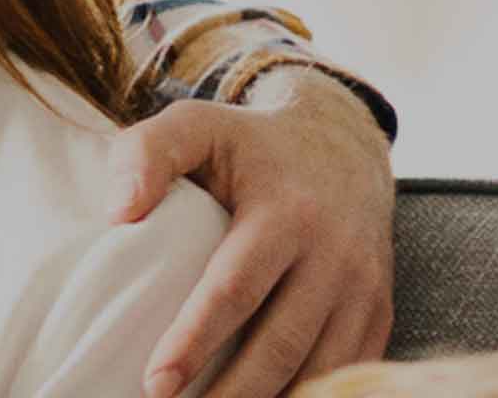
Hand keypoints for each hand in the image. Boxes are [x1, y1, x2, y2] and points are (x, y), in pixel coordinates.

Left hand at [109, 66, 396, 397]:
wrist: (343, 146)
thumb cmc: (251, 145)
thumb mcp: (198, 126)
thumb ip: (149, 154)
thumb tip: (119, 213)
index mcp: (285, 213)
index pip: (236, 289)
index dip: (195, 341)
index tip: (156, 383)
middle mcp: (334, 255)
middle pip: (280, 344)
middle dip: (230, 393)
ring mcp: (363, 289)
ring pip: (319, 370)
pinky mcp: (378, 312)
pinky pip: (347, 371)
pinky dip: (308, 396)